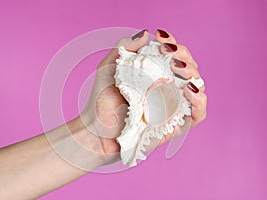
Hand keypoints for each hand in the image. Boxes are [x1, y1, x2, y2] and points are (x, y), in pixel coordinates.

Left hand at [76, 29, 206, 164]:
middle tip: (169, 54)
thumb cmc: (100, 101)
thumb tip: (146, 34)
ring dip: (193, 72)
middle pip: (188, 67)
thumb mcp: (108, 68)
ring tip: (177, 67)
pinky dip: (200, 100)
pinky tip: (190, 89)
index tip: (161, 38)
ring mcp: (172, 106)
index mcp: (154, 74)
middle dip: (183, 55)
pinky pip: (198, 113)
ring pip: (197, 86)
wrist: (96, 131)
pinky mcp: (175, 126)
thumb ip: (123, 47)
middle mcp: (166, 88)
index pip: (172, 55)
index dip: (172, 43)